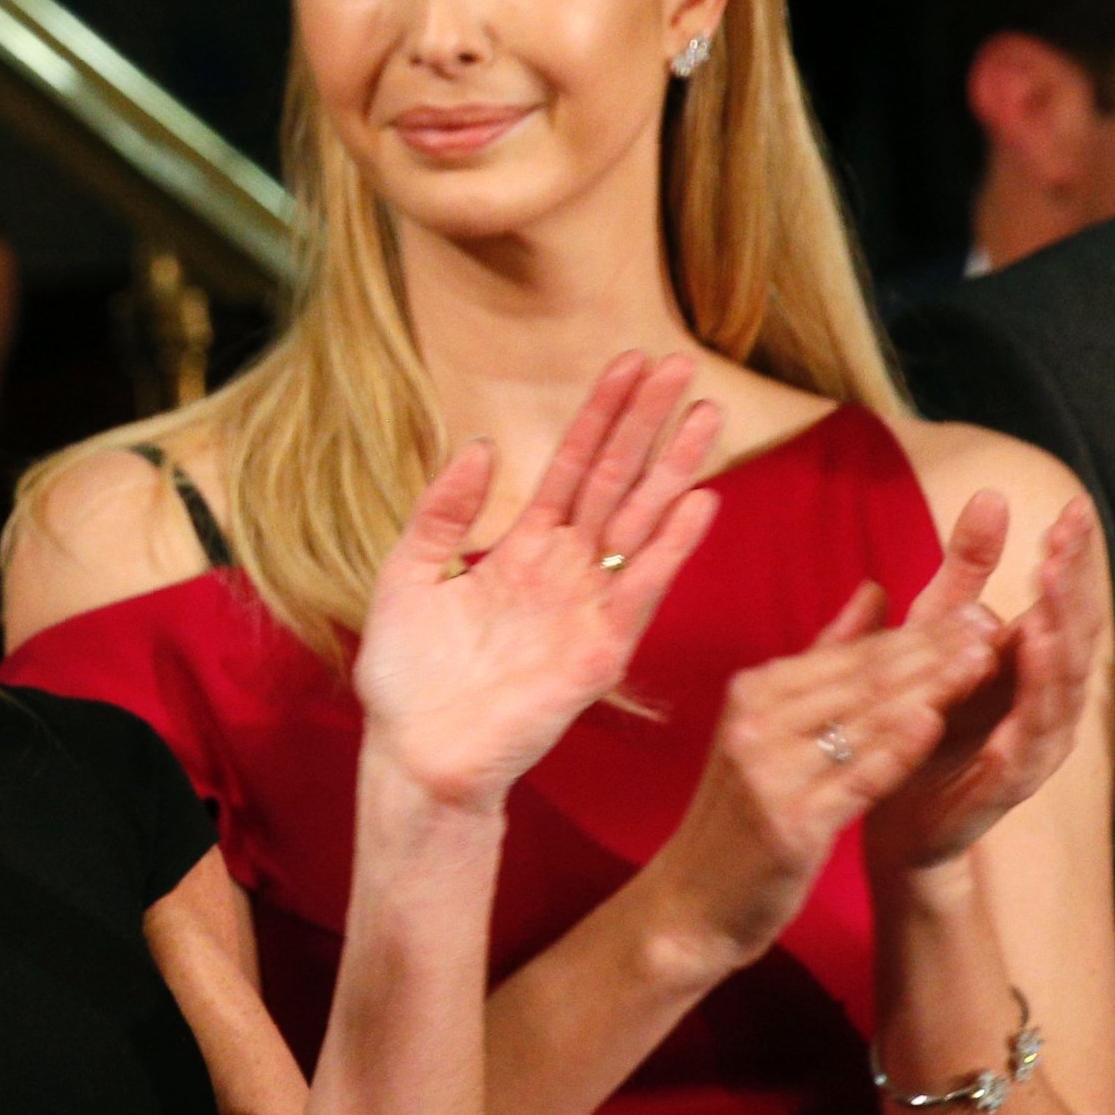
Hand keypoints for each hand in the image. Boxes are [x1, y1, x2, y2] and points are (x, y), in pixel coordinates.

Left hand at [355, 353, 721, 805]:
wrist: (413, 752)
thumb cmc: (407, 675)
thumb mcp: (408, 573)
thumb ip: (442, 512)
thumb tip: (483, 444)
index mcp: (521, 549)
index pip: (573, 467)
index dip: (601, 415)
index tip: (630, 362)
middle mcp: (564, 570)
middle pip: (617, 482)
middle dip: (648, 424)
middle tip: (682, 363)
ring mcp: (587, 608)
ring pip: (640, 525)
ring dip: (676, 471)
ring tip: (706, 415)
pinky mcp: (600, 651)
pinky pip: (640, 591)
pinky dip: (669, 549)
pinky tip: (698, 503)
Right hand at [642, 583, 1000, 976]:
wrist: (692, 902)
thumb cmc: (741, 813)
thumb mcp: (770, 726)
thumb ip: (823, 661)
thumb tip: (875, 590)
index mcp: (753, 693)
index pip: (850, 654)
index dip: (918, 631)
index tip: (975, 608)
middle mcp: (756, 723)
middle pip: (861, 679)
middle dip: (933, 649)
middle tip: (995, 623)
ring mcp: (769, 773)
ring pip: (864, 721)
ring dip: (930, 687)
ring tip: (986, 661)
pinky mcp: (790, 823)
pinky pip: (855, 778)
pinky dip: (895, 749)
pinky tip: (934, 722)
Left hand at [863, 492, 1104, 871]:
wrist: (894, 815)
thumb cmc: (921, 720)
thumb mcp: (933, 635)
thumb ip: (963, 575)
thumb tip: (990, 497)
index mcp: (1029, 664)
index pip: (1062, 601)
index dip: (1072, 558)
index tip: (1074, 509)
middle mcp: (1046, 701)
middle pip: (1074, 637)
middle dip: (1072, 591)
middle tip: (1066, 544)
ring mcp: (1035, 744)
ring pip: (1060, 691)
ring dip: (1057, 647)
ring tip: (1048, 607)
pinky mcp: (1008, 783)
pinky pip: (1026, 745)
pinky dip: (1029, 712)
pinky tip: (1024, 676)